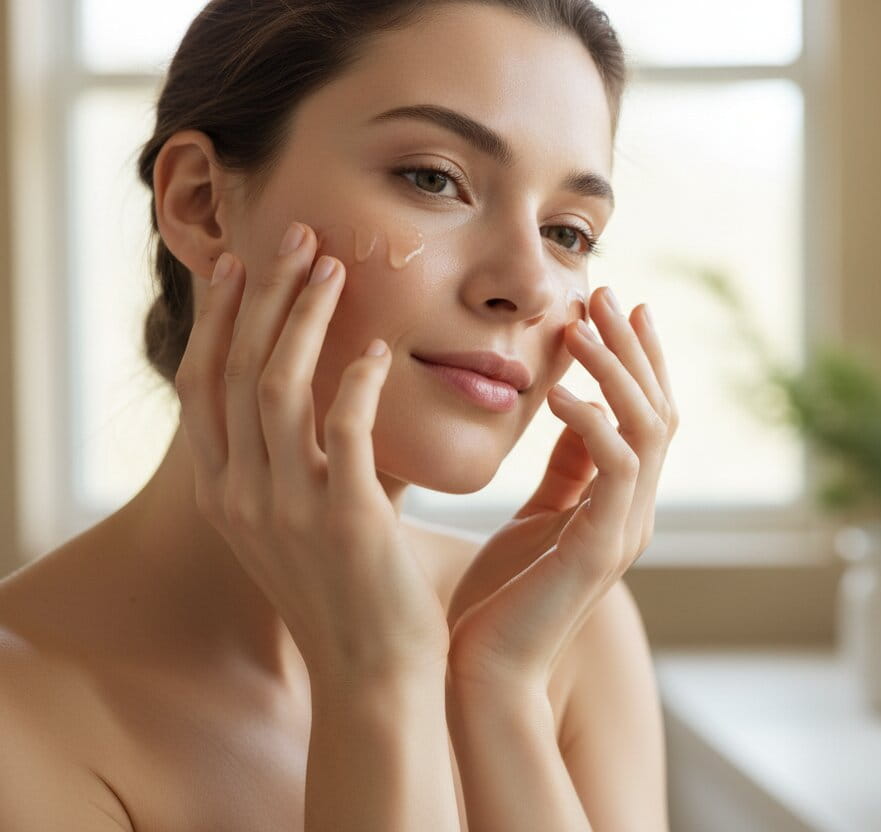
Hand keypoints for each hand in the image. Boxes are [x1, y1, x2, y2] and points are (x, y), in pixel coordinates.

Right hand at [174, 221, 448, 682]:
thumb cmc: (349, 592)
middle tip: (297, 236)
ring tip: (334, 266)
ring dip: (305, 317)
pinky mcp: (345, 519)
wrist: (374, 674)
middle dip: (264, 295)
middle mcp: (240, 495)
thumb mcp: (297, 521)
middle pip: (235, 369)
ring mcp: (286, 508)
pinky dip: (356, 381)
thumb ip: (297, 458)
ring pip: (277, 386)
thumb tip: (325, 389)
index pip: (204, 384)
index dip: (219, 318)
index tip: (241, 263)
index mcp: (224, 492)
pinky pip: (343, 429)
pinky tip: (376, 350)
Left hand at [445, 286, 677, 690]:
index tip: (616, 305)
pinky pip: (614, 469)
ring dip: (616, 371)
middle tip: (606, 293)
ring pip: (647, 430)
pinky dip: (592, 422)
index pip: (645, 417)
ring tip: (580, 326)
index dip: (637, 360)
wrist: (481, 675)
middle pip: (658, 412)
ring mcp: (625, 532)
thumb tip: (573, 408)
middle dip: (634, 349)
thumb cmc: (498, 601)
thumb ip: (564, 470)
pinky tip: (557, 389)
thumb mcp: (536, 518)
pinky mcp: (601, 549)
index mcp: (620, 506)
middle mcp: (635, 514)